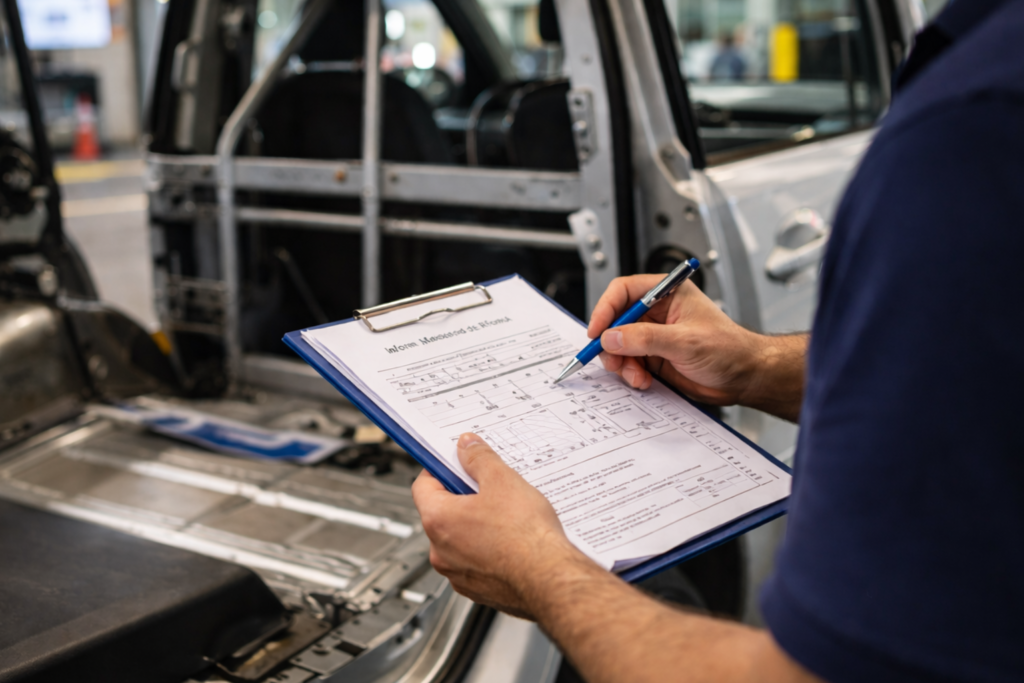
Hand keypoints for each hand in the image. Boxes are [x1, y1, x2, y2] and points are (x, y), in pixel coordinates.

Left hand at [411, 433, 590, 617]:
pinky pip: (475, 561)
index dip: (441, 469)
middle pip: (442, 513)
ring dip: (476, 525)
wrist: (550, 578)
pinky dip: (488, 549)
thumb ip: (479, 458)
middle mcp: (440, 552)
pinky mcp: (477, 589)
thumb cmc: (526, 537)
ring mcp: (457, 574)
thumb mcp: (503, 480)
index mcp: (438, 520)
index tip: (456, 463)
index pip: (423, 485)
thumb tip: (467, 446)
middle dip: (463, 497)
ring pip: (459, 540)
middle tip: (489, 486)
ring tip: (506, 515)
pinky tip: (511, 540)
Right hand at [588, 276, 807, 420]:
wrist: (745, 378)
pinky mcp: (654, 358)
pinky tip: (644, 380)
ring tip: (636, 375)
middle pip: (616, 320)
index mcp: (667, 293)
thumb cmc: (730, 350)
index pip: (624, 292)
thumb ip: (646, 339)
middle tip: (612, 359)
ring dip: (621, 363)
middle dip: (611, 342)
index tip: (598, 331)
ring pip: (619, 345)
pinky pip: (629, 363)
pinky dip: (630, 374)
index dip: (606, 309)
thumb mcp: (685, 342)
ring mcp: (654, 336)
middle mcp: (657, 313)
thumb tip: (612, 337)